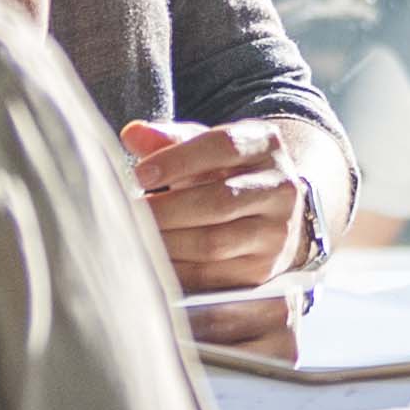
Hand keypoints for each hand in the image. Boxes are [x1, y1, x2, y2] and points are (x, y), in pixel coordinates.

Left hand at [126, 117, 319, 292]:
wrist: (273, 214)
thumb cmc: (226, 174)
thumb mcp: (204, 149)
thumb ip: (170, 140)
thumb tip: (133, 134)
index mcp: (266, 145)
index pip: (223, 146)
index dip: (178, 160)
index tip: (140, 174)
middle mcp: (281, 188)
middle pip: (219, 200)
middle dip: (166, 208)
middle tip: (128, 212)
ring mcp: (276, 232)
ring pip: (215, 242)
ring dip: (167, 242)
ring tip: (135, 236)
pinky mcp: (263, 269)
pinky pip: (213, 275)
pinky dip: (176, 270)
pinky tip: (152, 260)